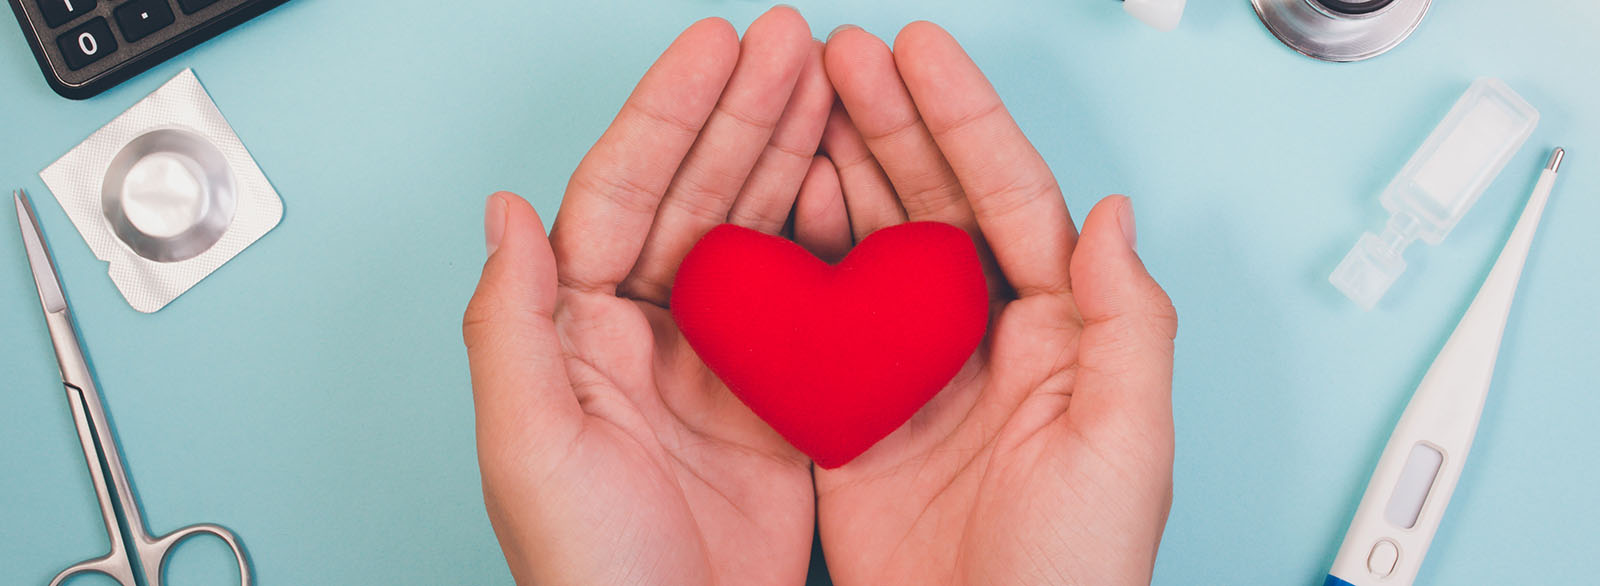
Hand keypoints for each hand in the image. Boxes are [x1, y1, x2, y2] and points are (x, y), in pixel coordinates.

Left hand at [462, 8, 838, 584]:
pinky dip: (833, 232)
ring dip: (788, 152)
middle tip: (790, 44)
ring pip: (756, 227)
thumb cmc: (591, 568)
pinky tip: (853, 182)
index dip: (668, 116)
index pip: (621, 193)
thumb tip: (506, 211)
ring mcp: (719, 357)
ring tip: (828, 82)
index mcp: (577, 328)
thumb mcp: (532, 446)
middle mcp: (645, 330)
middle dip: (742, 112)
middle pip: (696, 193)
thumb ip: (514, 324)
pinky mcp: (779, 393)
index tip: (713, 51)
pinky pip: (808, 291)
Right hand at [810, 23, 1178, 584]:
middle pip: (932, 203)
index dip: (964, 120)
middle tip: (839, 57)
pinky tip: (769, 213)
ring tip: (797, 108)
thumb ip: (1125, 324)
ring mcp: (910, 373)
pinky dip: (790, 263)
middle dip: (888, 124)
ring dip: (836, 174)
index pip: (1010, 198)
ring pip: (868, 247)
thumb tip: (1113, 217)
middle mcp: (982, 340)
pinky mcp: (851, 416)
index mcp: (1058, 332)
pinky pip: (817, 321)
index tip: (919, 54)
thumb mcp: (1127, 444)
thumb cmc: (1075, 573)